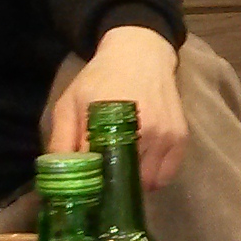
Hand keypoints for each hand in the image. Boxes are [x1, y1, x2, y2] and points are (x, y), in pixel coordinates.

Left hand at [45, 24, 186, 185]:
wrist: (140, 55)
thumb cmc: (101, 78)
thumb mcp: (70, 102)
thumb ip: (61, 138)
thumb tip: (59, 176)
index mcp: (112, 122)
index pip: (97, 170)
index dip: (87, 182)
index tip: (82, 186)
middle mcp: (145, 132)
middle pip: (126, 181)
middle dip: (112, 186)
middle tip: (102, 180)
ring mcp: (166, 136)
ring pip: (148, 183)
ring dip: (134, 184)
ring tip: (121, 172)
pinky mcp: (181, 138)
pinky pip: (167, 175)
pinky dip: (154, 178)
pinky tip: (140, 166)